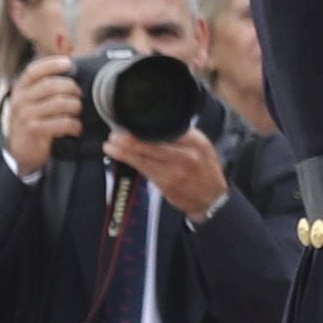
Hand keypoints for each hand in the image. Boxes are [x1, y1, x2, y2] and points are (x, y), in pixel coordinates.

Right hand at [0, 55, 89, 173]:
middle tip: (79, 95)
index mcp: (21, 88)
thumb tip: (71, 66)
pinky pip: (62, 122)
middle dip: (72, 88)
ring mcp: (26, 115)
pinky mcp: (34, 130)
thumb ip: (46, 86)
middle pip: (51, 85)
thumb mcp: (33, 100)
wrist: (21, 150)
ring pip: (60, 103)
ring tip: (76, 112)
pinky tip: (75, 128)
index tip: (69, 63)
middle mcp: (21, 99)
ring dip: (75, 107)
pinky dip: (74, 125)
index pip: (34, 71)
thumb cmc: (33, 120)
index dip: (52, 64)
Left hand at [107, 124, 229, 222]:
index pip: (166, 130)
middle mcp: (187, 155)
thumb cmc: (204, 171)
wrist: (212, 198)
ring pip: (144, 158)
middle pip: (152, 144)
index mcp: (196, 142)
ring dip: (123, 152)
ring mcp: (177, 171)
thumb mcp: (202, 148)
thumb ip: (182, 137)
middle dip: (129, 140)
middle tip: (114, 136)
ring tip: (110, 146)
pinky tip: (120, 157)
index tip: (129, 124)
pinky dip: (130, 162)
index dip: (144, 128)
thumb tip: (153, 127)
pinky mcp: (167, 184)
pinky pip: (144, 170)